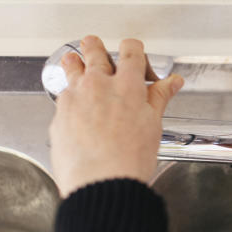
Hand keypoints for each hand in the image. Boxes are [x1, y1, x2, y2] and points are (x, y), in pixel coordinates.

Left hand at [48, 35, 183, 196]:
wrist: (101, 182)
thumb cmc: (129, 159)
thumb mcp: (153, 125)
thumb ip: (159, 98)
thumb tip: (172, 83)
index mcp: (127, 85)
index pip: (131, 50)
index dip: (134, 51)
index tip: (136, 58)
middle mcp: (98, 84)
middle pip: (94, 49)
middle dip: (98, 49)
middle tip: (102, 55)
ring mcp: (75, 96)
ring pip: (72, 65)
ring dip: (78, 63)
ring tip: (81, 69)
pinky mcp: (59, 112)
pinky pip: (64, 95)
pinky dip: (72, 97)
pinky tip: (80, 110)